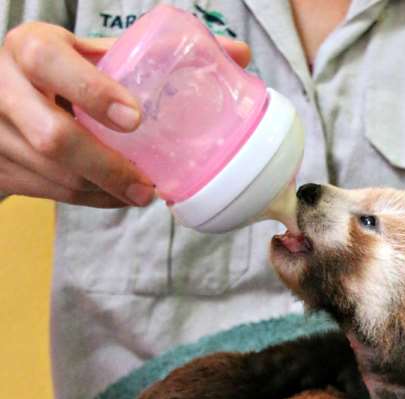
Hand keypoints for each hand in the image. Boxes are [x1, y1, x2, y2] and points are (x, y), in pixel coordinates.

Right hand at [0, 23, 249, 206]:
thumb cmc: (56, 74)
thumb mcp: (86, 53)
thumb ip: (149, 55)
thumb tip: (238, 55)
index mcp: (30, 50)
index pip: (52, 63)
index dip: (94, 93)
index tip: (135, 119)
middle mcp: (6, 90)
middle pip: (54, 139)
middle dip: (108, 168)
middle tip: (148, 187)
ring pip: (58, 177)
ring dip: (104, 191)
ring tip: (139, 194)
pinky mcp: (3, 169)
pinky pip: (55, 194)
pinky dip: (91, 199)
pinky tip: (114, 195)